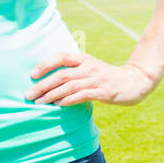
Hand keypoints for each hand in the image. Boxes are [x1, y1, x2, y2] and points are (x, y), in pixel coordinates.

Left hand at [25, 52, 156, 106]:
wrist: (134, 82)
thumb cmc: (107, 77)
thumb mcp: (91, 69)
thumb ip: (74, 72)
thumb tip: (50, 81)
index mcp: (85, 59)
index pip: (62, 57)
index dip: (46, 64)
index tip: (32, 74)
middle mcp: (89, 67)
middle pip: (61, 74)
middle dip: (42, 85)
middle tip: (28, 95)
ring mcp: (96, 79)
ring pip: (69, 86)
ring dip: (51, 95)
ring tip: (39, 102)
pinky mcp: (103, 91)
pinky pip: (82, 95)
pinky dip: (68, 100)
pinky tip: (58, 105)